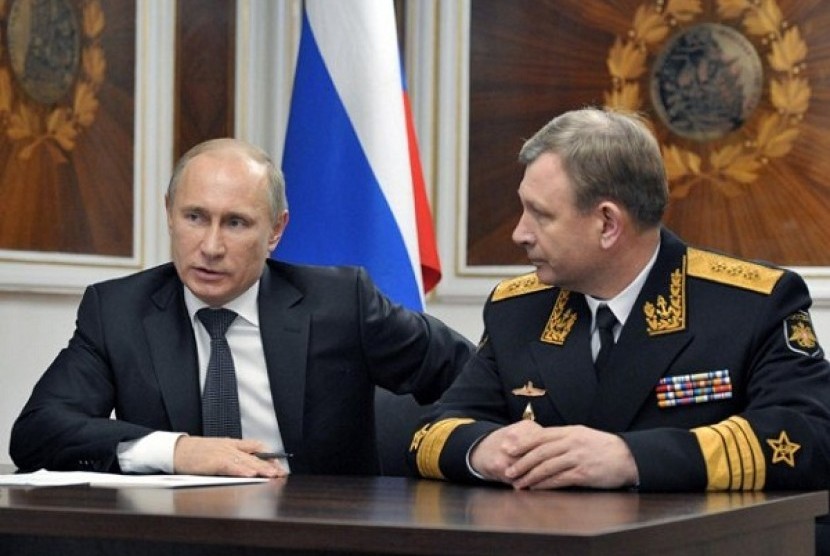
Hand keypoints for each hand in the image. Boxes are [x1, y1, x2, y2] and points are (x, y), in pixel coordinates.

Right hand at [173, 436, 288, 477]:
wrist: (176, 449)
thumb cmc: (195, 453)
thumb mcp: (217, 450)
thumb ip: (232, 456)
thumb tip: (248, 466)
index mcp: (231, 444)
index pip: (256, 446)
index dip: (269, 455)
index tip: (279, 464)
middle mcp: (229, 447)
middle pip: (254, 455)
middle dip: (269, 465)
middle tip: (280, 472)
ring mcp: (222, 453)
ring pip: (246, 461)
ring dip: (260, 469)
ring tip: (272, 475)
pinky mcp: (213, 461)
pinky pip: (230, 466)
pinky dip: (241, 470)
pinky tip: (250, 475)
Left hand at [470, 420, 637, 489]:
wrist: (628, 457)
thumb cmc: (602, 447)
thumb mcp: (582, 435)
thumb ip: (562, 438)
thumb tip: (540, 442)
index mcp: (570, 431)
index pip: (540, 435)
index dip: (521, 443)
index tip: (507, 449)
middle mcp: (571, 443)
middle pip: (540, 452)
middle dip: (521, 462)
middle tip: (508, 471)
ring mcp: (577, 458)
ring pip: (546, 466)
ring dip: (529, 476)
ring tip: (518, 483)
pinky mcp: (583, 473)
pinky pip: (559, 479)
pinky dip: (544, 485)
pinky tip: (535, 488)